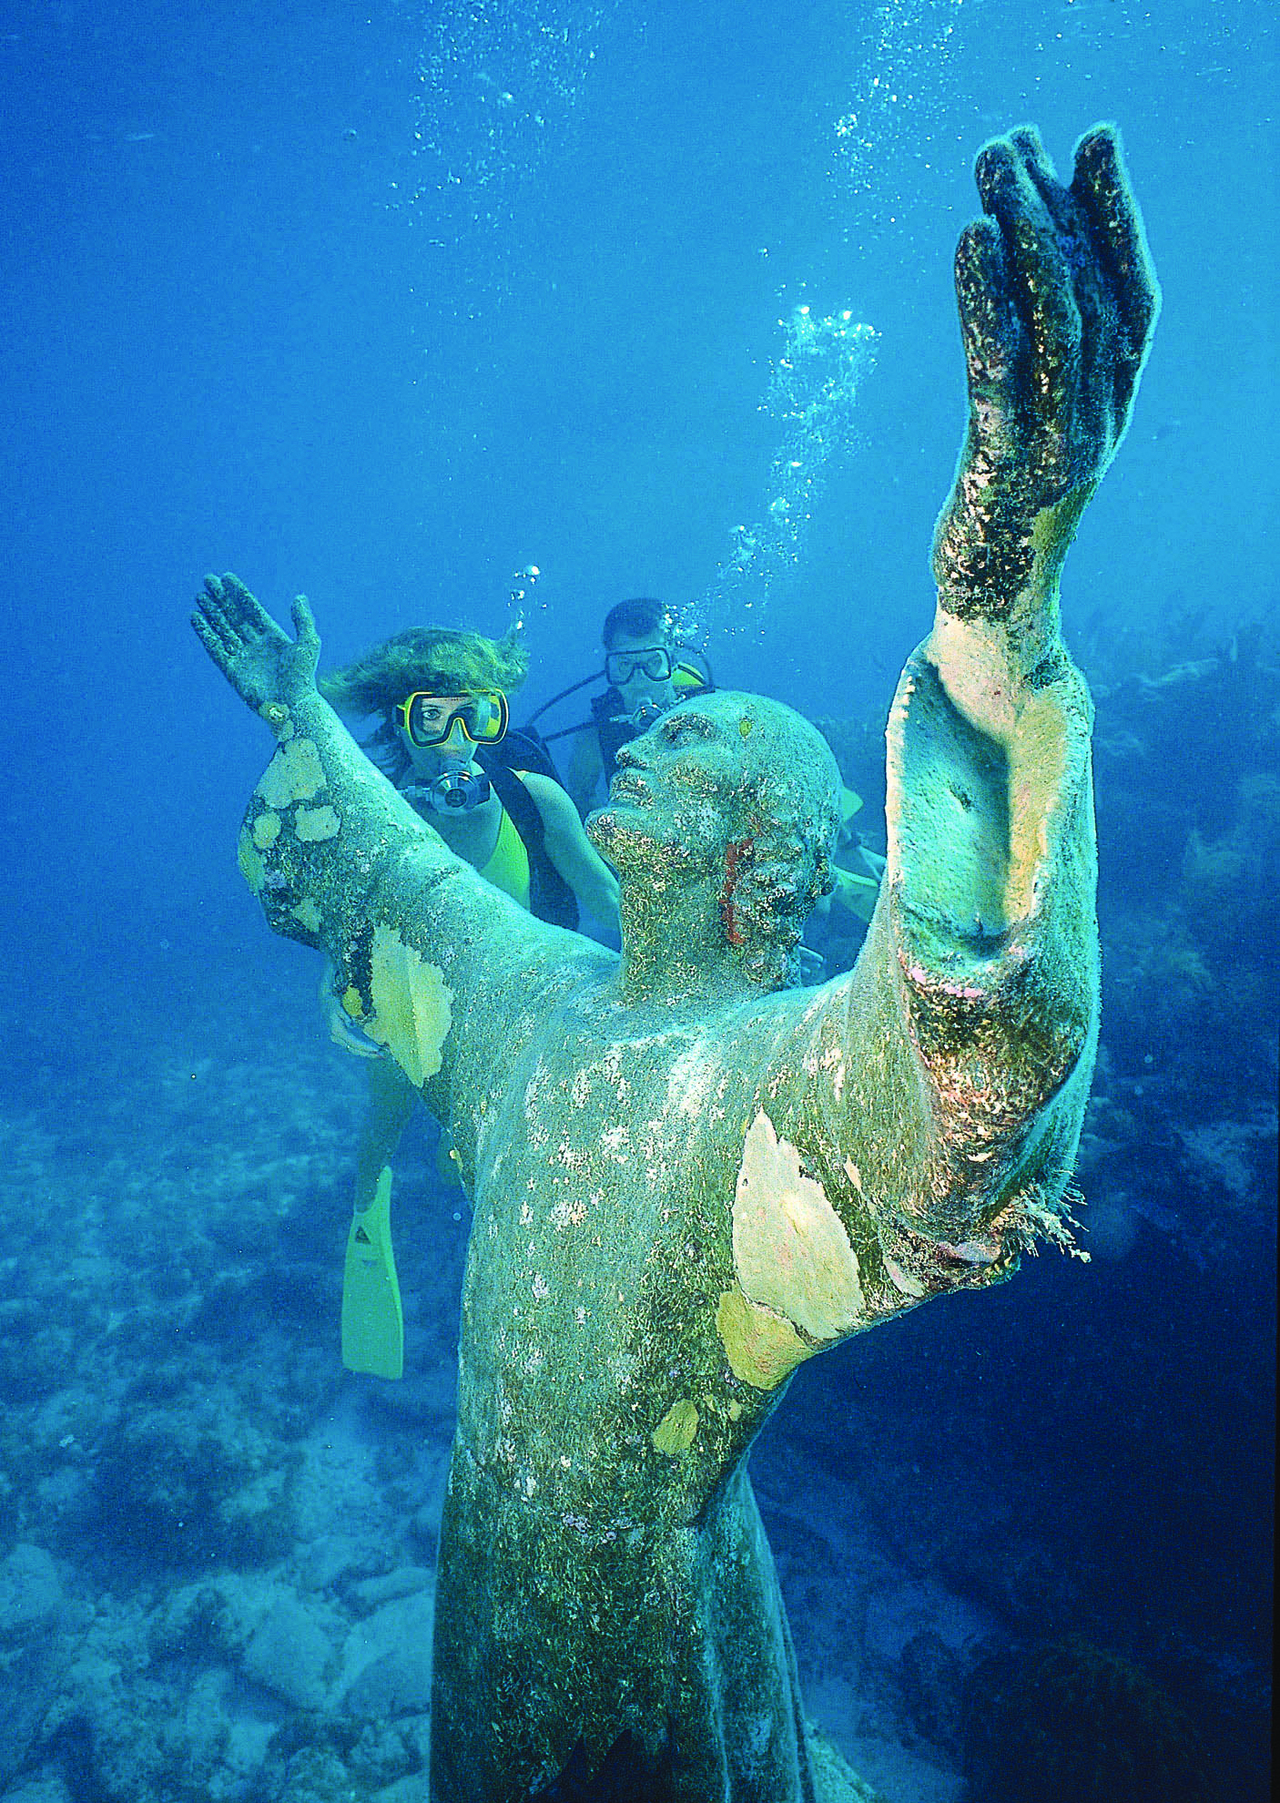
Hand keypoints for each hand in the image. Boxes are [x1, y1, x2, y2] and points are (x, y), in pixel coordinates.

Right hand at [191, 572, 320, 721]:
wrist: (291, 704)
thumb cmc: (302, 676)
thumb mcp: (308, 643)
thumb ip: (303, 619)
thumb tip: (299, 596)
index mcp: (273, 637)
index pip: (252, 610)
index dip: (239, 593)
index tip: (226, 577)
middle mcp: (256, 645)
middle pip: (234, 616)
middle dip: (221, 599)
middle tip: (207, 580)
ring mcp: (243, 657)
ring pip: (223, 629)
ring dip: (211, 612)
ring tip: (199, 596)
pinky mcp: (231, 670)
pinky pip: (215, 647)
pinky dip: (205, 633)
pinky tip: (195, 618)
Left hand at [932, 124, 1159, 619]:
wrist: (992, 607)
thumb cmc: (1004, 507)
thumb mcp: (1035, 426)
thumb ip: (1041, 355)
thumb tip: (1024, 259)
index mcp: (1113, 408)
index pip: (1132, 295)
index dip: (1118, 215)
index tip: (1095, 139)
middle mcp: (1097, 421)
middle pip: (1089, 292)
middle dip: (1054, 205)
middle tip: (1014, 139)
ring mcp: (1055, 445)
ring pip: (1054, 318)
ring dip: (1023, 232)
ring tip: (993, 166)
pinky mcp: (1001, 467)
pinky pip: (998, 369)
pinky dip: (984, 298)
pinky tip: (968, 239)